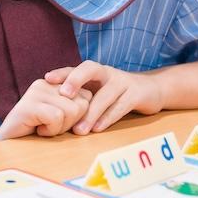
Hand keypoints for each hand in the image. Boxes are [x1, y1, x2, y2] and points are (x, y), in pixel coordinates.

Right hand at [0, 79, 92, 139]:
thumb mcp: (61, 118)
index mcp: (55, 83)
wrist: (8, 145)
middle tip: (51, 126)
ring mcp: (36, 92)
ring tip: (43, 128)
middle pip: (83, 103)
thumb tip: (97, 109)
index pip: (87, 95)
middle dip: (72, 122)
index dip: (79, 116)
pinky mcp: (29, 104)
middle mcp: (46, 83)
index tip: (60, 122)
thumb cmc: (37, 133)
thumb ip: (76, 108)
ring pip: (72, 110)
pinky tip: (38, 130)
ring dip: (60, 127)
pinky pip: (56, 117)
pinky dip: (50, 130)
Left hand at [45, 61, 163, 134]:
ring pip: (105, 95)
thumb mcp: (98, 91)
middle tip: (64, 95)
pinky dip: (108, 118)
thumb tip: (51, 112)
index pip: (75, 68)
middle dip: (76, 79)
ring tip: (79, 129)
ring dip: (91, 113)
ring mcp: (122, 82)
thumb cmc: (116, 93)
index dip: (61, 73)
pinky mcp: (136, 94)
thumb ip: (80, 98)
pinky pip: (121, 106)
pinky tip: (97, 129)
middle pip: (90, 69)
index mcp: (95, 72)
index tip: (47, 79)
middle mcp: (107, 73)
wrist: (151, 90)